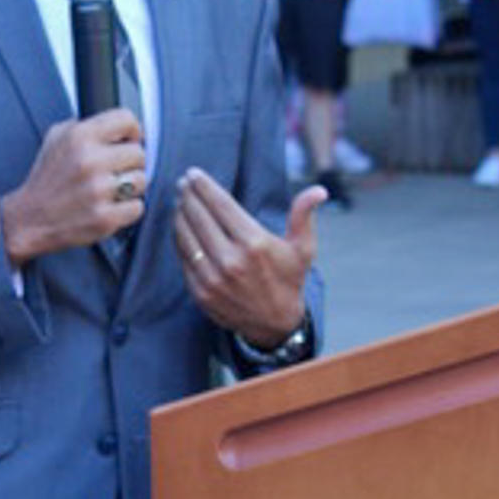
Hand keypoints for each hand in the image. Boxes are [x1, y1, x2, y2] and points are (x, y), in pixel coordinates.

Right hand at [0, 111, 145, 266]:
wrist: (29, 219)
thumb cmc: (45, 180)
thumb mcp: (55, 139)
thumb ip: (84, 125)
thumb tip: (118, 125)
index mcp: (79, 137)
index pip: (127, 119)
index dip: (131, 131)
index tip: (129, 140)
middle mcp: (89, 161)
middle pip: (139, 153)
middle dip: (130, 163)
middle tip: (116, 171)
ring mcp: (98, 190)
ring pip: (142, 180)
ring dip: (131, 187)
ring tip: (112, 190)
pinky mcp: (104, 217)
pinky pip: (137, 207)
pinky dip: (127, 209)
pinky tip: (111, 207)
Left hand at [174, 169, 323, 344]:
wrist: (274, 325)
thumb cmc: (289, 280)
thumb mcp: (303, 248)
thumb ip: (304, 216)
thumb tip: (319, 190)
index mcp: (255, 243)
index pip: (221, 205)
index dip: (204, 186)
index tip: (193, 173)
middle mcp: (231, 260)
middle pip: (199, 217)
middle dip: (188, 195)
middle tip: (182, 183)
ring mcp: (212, 277)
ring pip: (186, 236)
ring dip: (179, 214)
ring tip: (179, 200)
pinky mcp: (200, 291)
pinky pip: (183, 258)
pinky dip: (179, 238)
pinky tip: (180, 226)